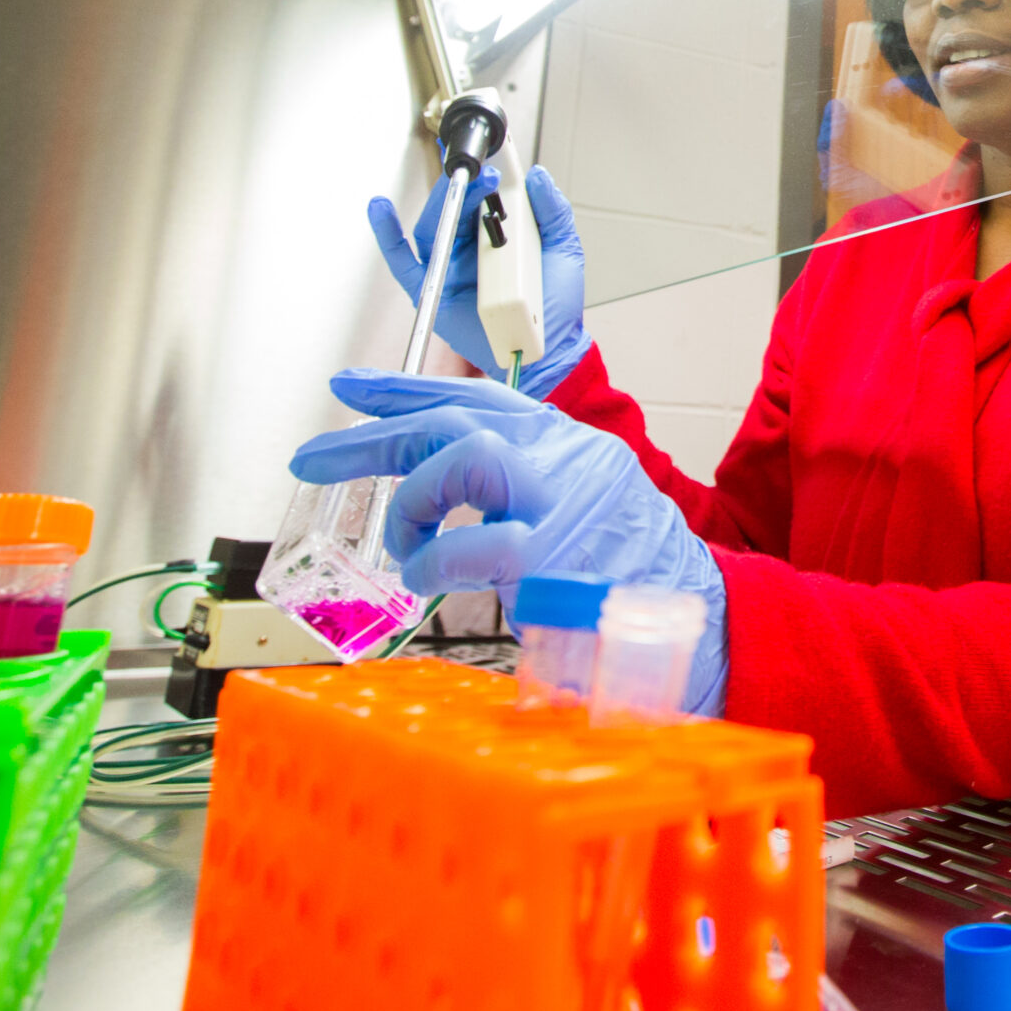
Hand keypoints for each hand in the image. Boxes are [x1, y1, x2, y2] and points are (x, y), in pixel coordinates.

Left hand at [290, 370, 725, 713]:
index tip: (350, 386)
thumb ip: (517, 493)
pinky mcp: (555, 555)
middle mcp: (569, 457)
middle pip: (459, 418)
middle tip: (311, 458)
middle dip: (374, 436)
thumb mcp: (576, 513)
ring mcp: (565, 500)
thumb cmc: (631, 581)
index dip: (408, 389)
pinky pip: (471, 546)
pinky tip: (424, 581)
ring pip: (469, 458)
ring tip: (408, 548)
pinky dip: (433, 563)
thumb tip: (434, 487)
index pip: (480, 396)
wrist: (699, 623)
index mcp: (569, 445)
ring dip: (418, 505)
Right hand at [370, 164, 590, 396]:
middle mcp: (469, 246)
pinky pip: (403, 262)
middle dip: (465, 185)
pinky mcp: (432, 291)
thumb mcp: (564, 249)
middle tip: (483, 172)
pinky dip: (387, 236)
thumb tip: (538, 175)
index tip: (488, 147)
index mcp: (498, 233)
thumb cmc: (555, 304)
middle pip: (454, 208)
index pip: (482, 195)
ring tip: (460, 185)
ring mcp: (449, 267)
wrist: (549, 349)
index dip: (480, 171)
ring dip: (442, 203)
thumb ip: (553, 212)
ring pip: (433, 227)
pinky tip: (380, 209)